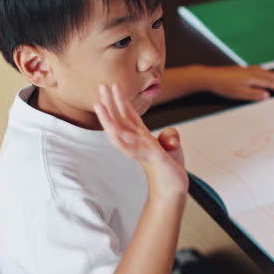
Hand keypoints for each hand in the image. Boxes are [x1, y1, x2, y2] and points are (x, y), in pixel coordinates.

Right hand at [94, 83, 187, 201]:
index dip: (120, 100)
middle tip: (101, 86)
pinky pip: (134, 149)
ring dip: (108, 120)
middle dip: (109, 103)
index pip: (128, 115)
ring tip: (99, 105)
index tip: (113, 85)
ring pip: (119, 133)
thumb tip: (168, 139)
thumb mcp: (171, 146)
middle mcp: (137, 142)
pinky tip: (116, 134)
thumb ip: (169, 136)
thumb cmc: (169, 168)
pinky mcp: (150, 158)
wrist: (173, 188)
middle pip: (119, 120)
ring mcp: (140, 150)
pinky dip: (124, 142)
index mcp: (141, 136)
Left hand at [206, 65, 273, 100]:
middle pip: (267, 74)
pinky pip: (255, 68)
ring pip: (262, 70)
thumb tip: (267, 96)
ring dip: (270, 73)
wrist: (210, 77)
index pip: (268, 82)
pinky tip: (258, 71)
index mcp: (252, 78)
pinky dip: (262, 70)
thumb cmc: (224, 86)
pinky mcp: (239, 69)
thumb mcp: (240, 94)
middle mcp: (250, 71)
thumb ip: (254, 95)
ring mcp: (244, 69)